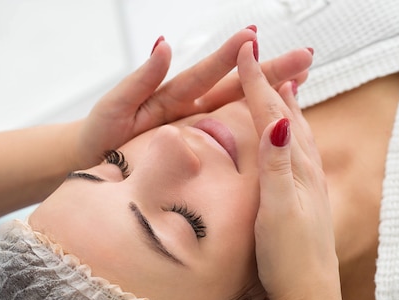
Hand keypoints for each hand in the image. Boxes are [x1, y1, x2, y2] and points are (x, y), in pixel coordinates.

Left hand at [73, 29, 312, 168]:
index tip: (257, 36)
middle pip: (237, 87)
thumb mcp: (116, 104)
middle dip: (271, 72)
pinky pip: (232, 142)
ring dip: (271, 94)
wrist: (92, 164)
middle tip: (307, 57)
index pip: (209, 74)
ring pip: (241, 109)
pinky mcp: (200, 154)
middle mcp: (193, 109)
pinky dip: (256, 130)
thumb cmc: (100, 134)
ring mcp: (199, 130)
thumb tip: (164, 44)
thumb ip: (141, 78)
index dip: (232, 57)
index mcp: (174, 96)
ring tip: (303, 80)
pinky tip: (278, 124)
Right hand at [237, 42, 339, 299]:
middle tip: (266, 61)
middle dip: (276, 87)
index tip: (246, 52)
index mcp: (298, 170)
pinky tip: (294, 145)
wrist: (310, 298)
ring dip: (290, 110)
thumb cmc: (289, 258)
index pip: (275, 115)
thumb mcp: (278, 209)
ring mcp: (310, 189)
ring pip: (301, 137)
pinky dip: (296, 139)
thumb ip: (278, 166)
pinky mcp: (307, 205)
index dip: (258, 83)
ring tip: (286, 91)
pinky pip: (302, 158)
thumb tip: (279, 120)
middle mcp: (308, 174)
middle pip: (291, 119)